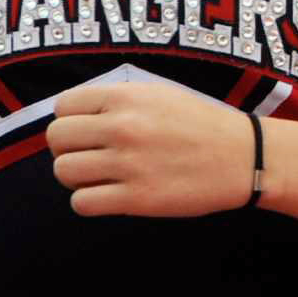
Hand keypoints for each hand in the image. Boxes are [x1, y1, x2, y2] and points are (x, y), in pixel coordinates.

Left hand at [46, 83, 255, 217]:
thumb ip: (115, 100)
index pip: (63, 106)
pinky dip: (87, 201)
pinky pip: (82, 203)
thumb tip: (73, 116)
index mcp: (125, 97)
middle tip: (86, 154)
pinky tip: (106, 195)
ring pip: (64, 171)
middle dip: (65, 148)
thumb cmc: (197, 123)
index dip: (69, 119)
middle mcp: (122, 127)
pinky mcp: (137, 199)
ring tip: (96, 175)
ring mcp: (128, 164)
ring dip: (74, 176)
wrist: (240, 156)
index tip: (83, 130)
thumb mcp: (156, 93)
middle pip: (56, 138)